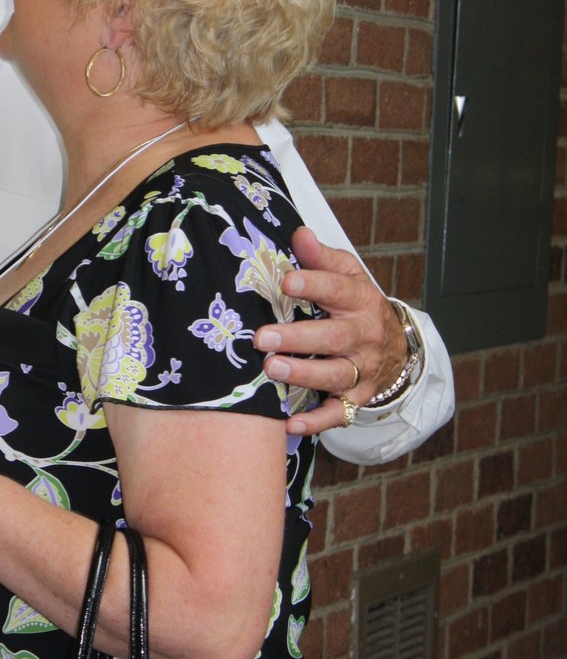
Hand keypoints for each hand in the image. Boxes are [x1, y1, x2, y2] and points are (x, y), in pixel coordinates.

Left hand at [254, 228, 406, 436]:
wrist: (395, 346)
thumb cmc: (358, 304)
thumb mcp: (348, 274)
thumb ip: (321, 257)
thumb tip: (299, 234)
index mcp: (360, 300)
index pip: (338, 289)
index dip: (313, 285)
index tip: (286, 281)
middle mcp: (363, 336)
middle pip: (334, 337)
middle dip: (299, 339)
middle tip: (264, 337)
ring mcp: (361, 369)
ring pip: (334, 375)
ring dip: (303, 374)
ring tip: (271, 369)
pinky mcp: (356, 398)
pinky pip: (337, 414)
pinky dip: (316, 422)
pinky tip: (291, 423)